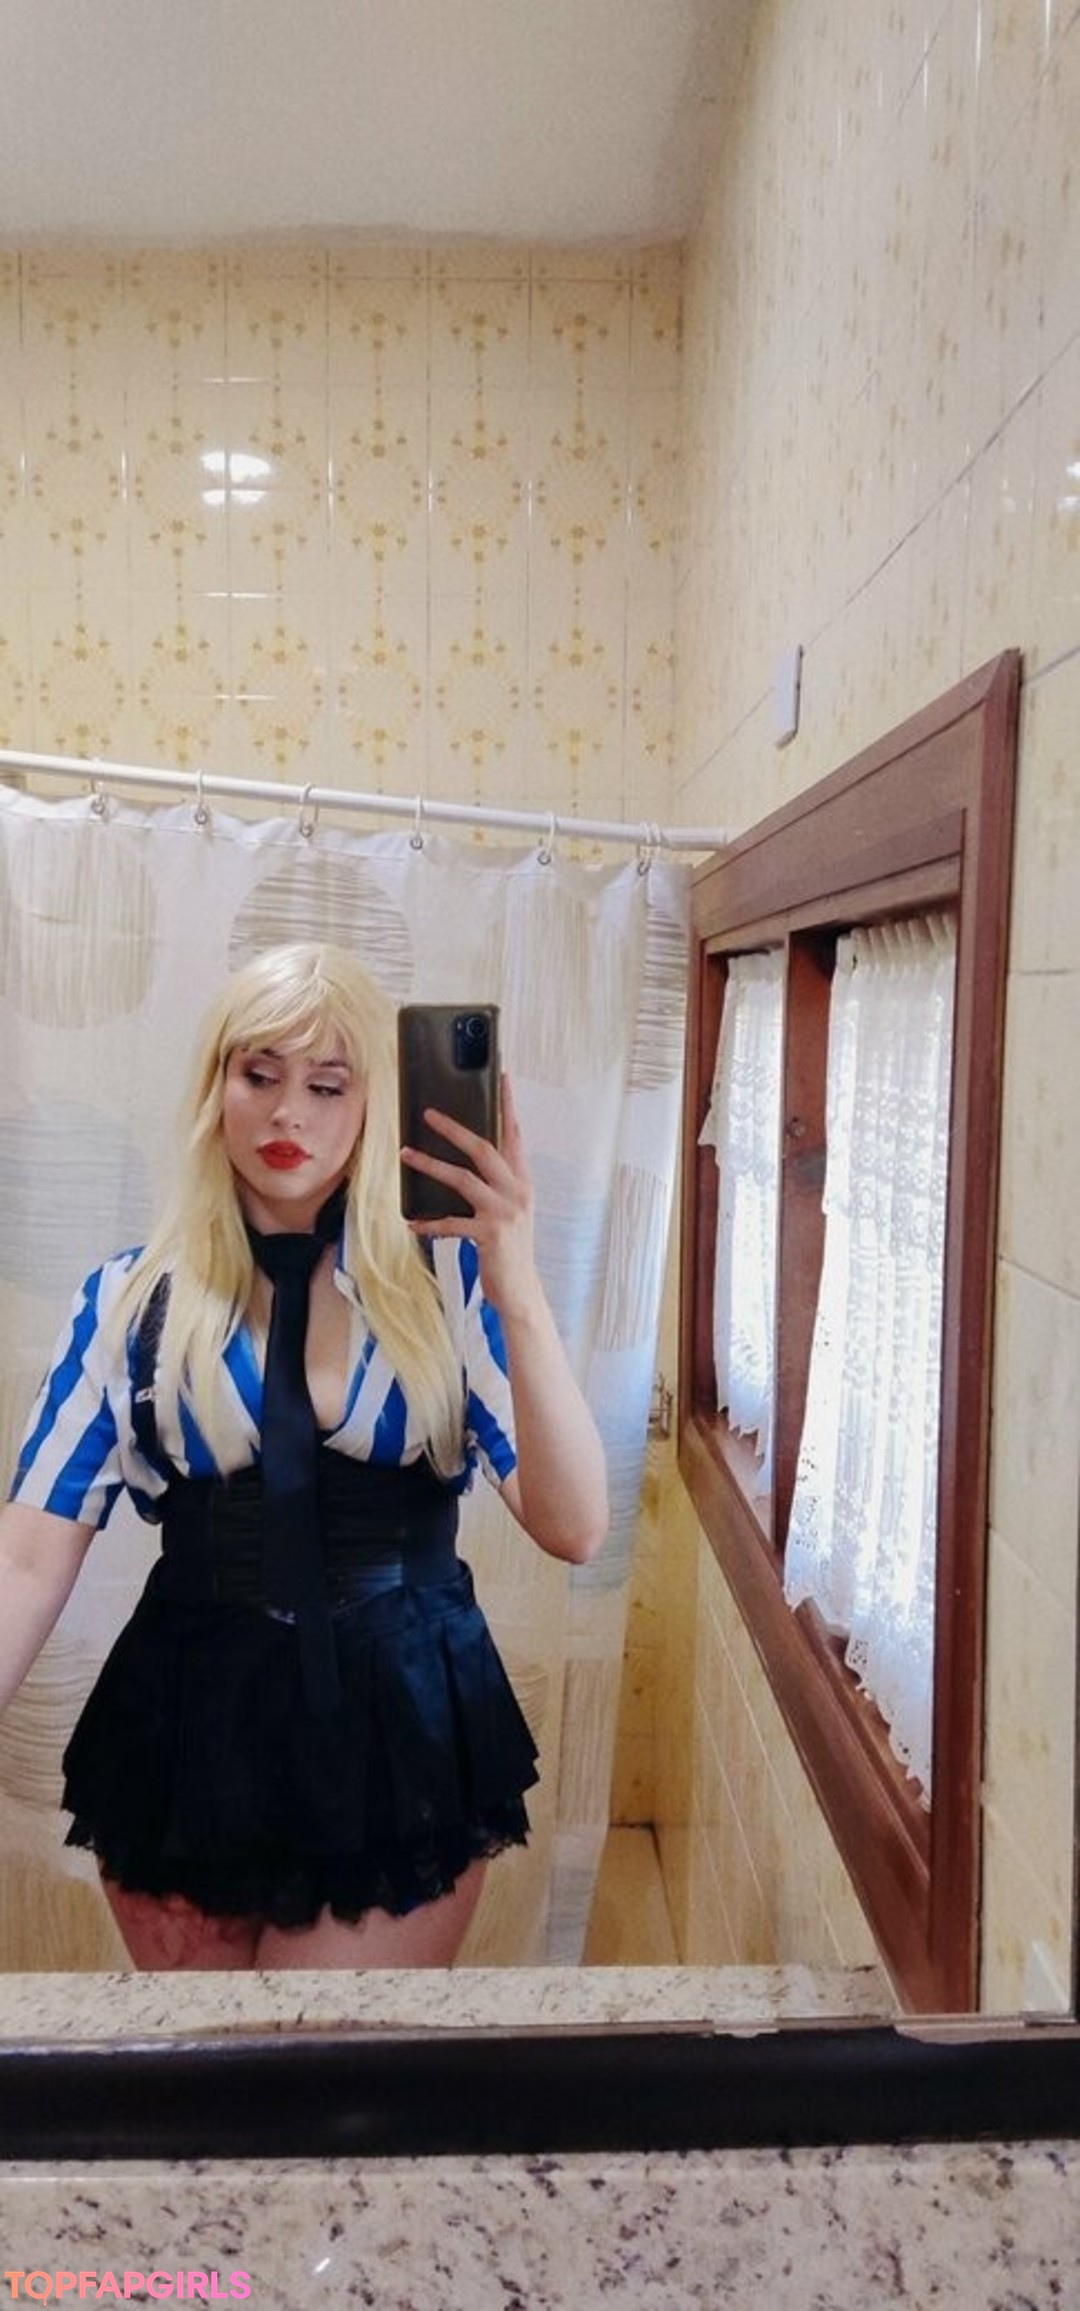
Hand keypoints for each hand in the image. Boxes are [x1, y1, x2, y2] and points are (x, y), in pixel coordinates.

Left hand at [400, 1075, 541, 1320]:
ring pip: (463, 1179)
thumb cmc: (510, 1250)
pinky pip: (451, 1223)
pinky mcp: (490, 1235)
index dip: (508, 1105)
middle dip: (454, 1129)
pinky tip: (411, 1223)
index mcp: (522, 1183)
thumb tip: (464, 1165)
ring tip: (405, 1155)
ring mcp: (505, 1213)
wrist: (522, 1291)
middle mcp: (517, 1192)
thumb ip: (494, 1187)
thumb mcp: (509, 1212)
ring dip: (430, 1165)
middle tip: (428, 1113)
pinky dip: (429, 1223)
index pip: (515, 1135)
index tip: (503, 1076)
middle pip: (484, 1149)